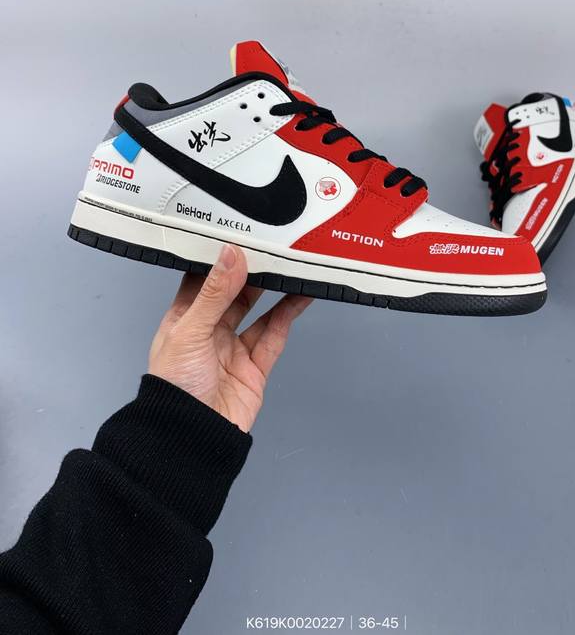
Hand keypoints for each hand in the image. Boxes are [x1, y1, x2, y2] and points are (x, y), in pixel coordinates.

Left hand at [148, 244, 311, 431]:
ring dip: (274, 291)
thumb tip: (230, 256)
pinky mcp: (255, 368)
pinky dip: (288, 315)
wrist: (191, 439)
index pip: (202, 280)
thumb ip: (214, 293)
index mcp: (184, 320)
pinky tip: (299, 297)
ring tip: (291, 267)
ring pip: (259, 312)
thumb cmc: (174, 389)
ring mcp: (233, 350)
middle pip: (234, 293)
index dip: (219, 259)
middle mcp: (209, 332)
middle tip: (270, 248)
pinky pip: (274, 335)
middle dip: (251, 272)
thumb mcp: (190, 331)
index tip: (238, 236)